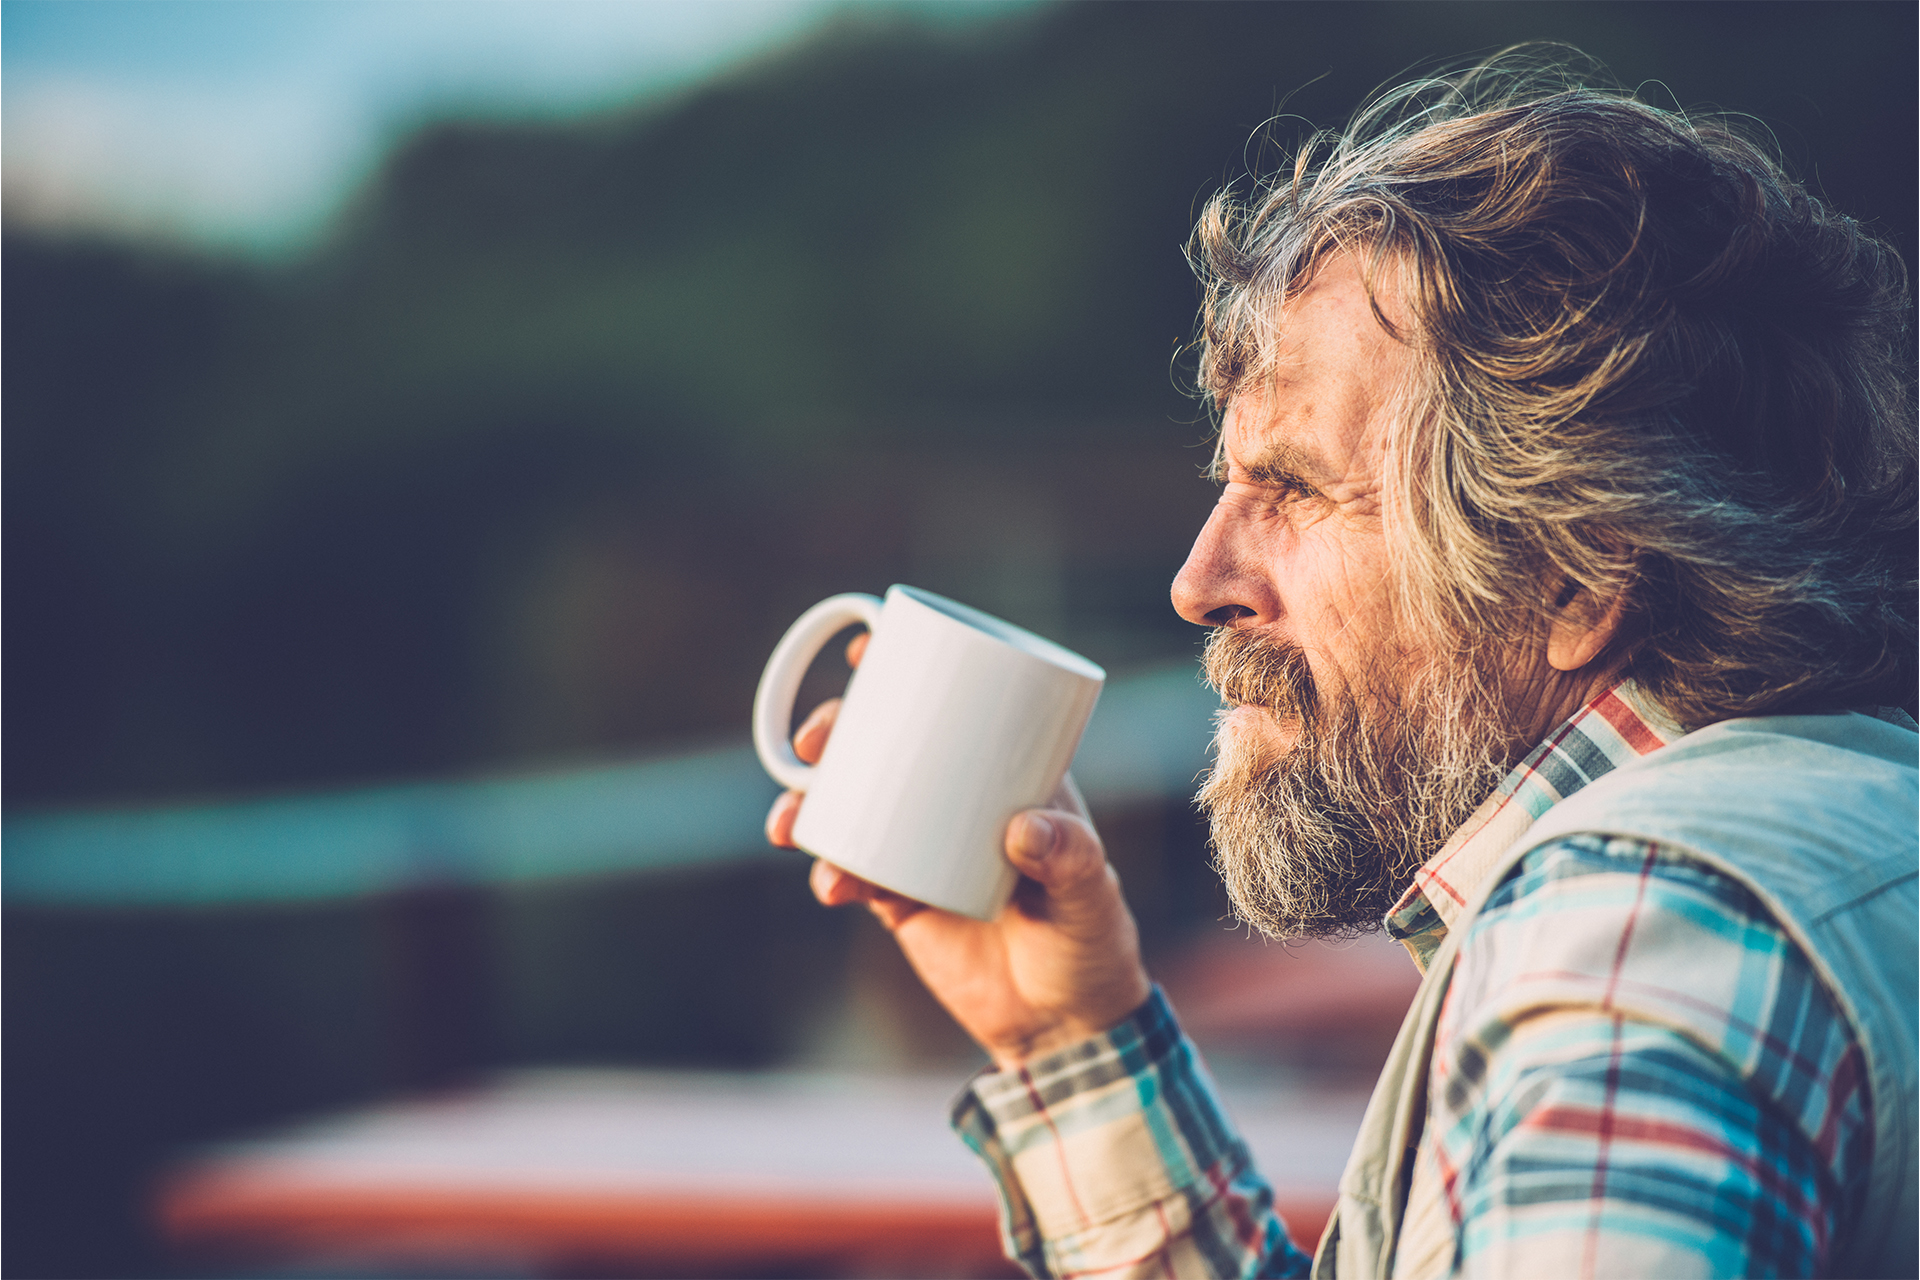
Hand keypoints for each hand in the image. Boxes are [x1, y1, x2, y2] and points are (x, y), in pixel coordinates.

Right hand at [765, 633, 1151, 1069]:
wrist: (1064, 1028)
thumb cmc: (1091, 944)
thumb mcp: (1090, 894)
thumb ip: (1068, 859)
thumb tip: (1021, 827)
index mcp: (1006, 776)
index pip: (958, 710)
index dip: (908, 672)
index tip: (868, 650)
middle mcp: (958, 804)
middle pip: (883, 750)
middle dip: (836, 736)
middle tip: (816, 745)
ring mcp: (923, 849)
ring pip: (853, 808)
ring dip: (812, 805)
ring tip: (793, 823)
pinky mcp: (900, 901)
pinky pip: (852, 872)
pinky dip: (831, 871)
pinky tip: (828, 882)